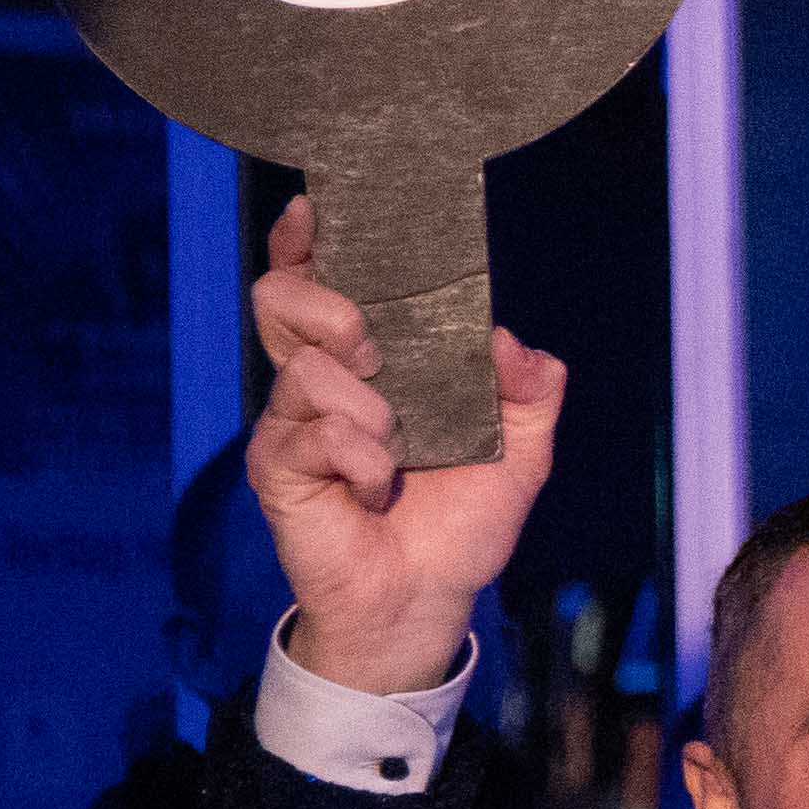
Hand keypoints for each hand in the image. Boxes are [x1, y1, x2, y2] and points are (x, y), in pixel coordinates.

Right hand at [246, 195, 561, 696]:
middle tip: (377, 348)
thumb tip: (518, 346)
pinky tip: (375, 483)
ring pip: (300, 366)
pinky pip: (304, 434)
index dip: (311, 241)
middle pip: (282, 298)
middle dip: (331, 306)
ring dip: (363, 404)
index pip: (324, 282)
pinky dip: (355, 455)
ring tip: (395, 447)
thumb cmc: (460, 522)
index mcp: (372, 360)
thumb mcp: (520, 456)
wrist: (428, 598)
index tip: (320, 210)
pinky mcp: (277, 468)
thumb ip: (530, 397)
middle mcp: (323, 380)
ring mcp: (293, 423)